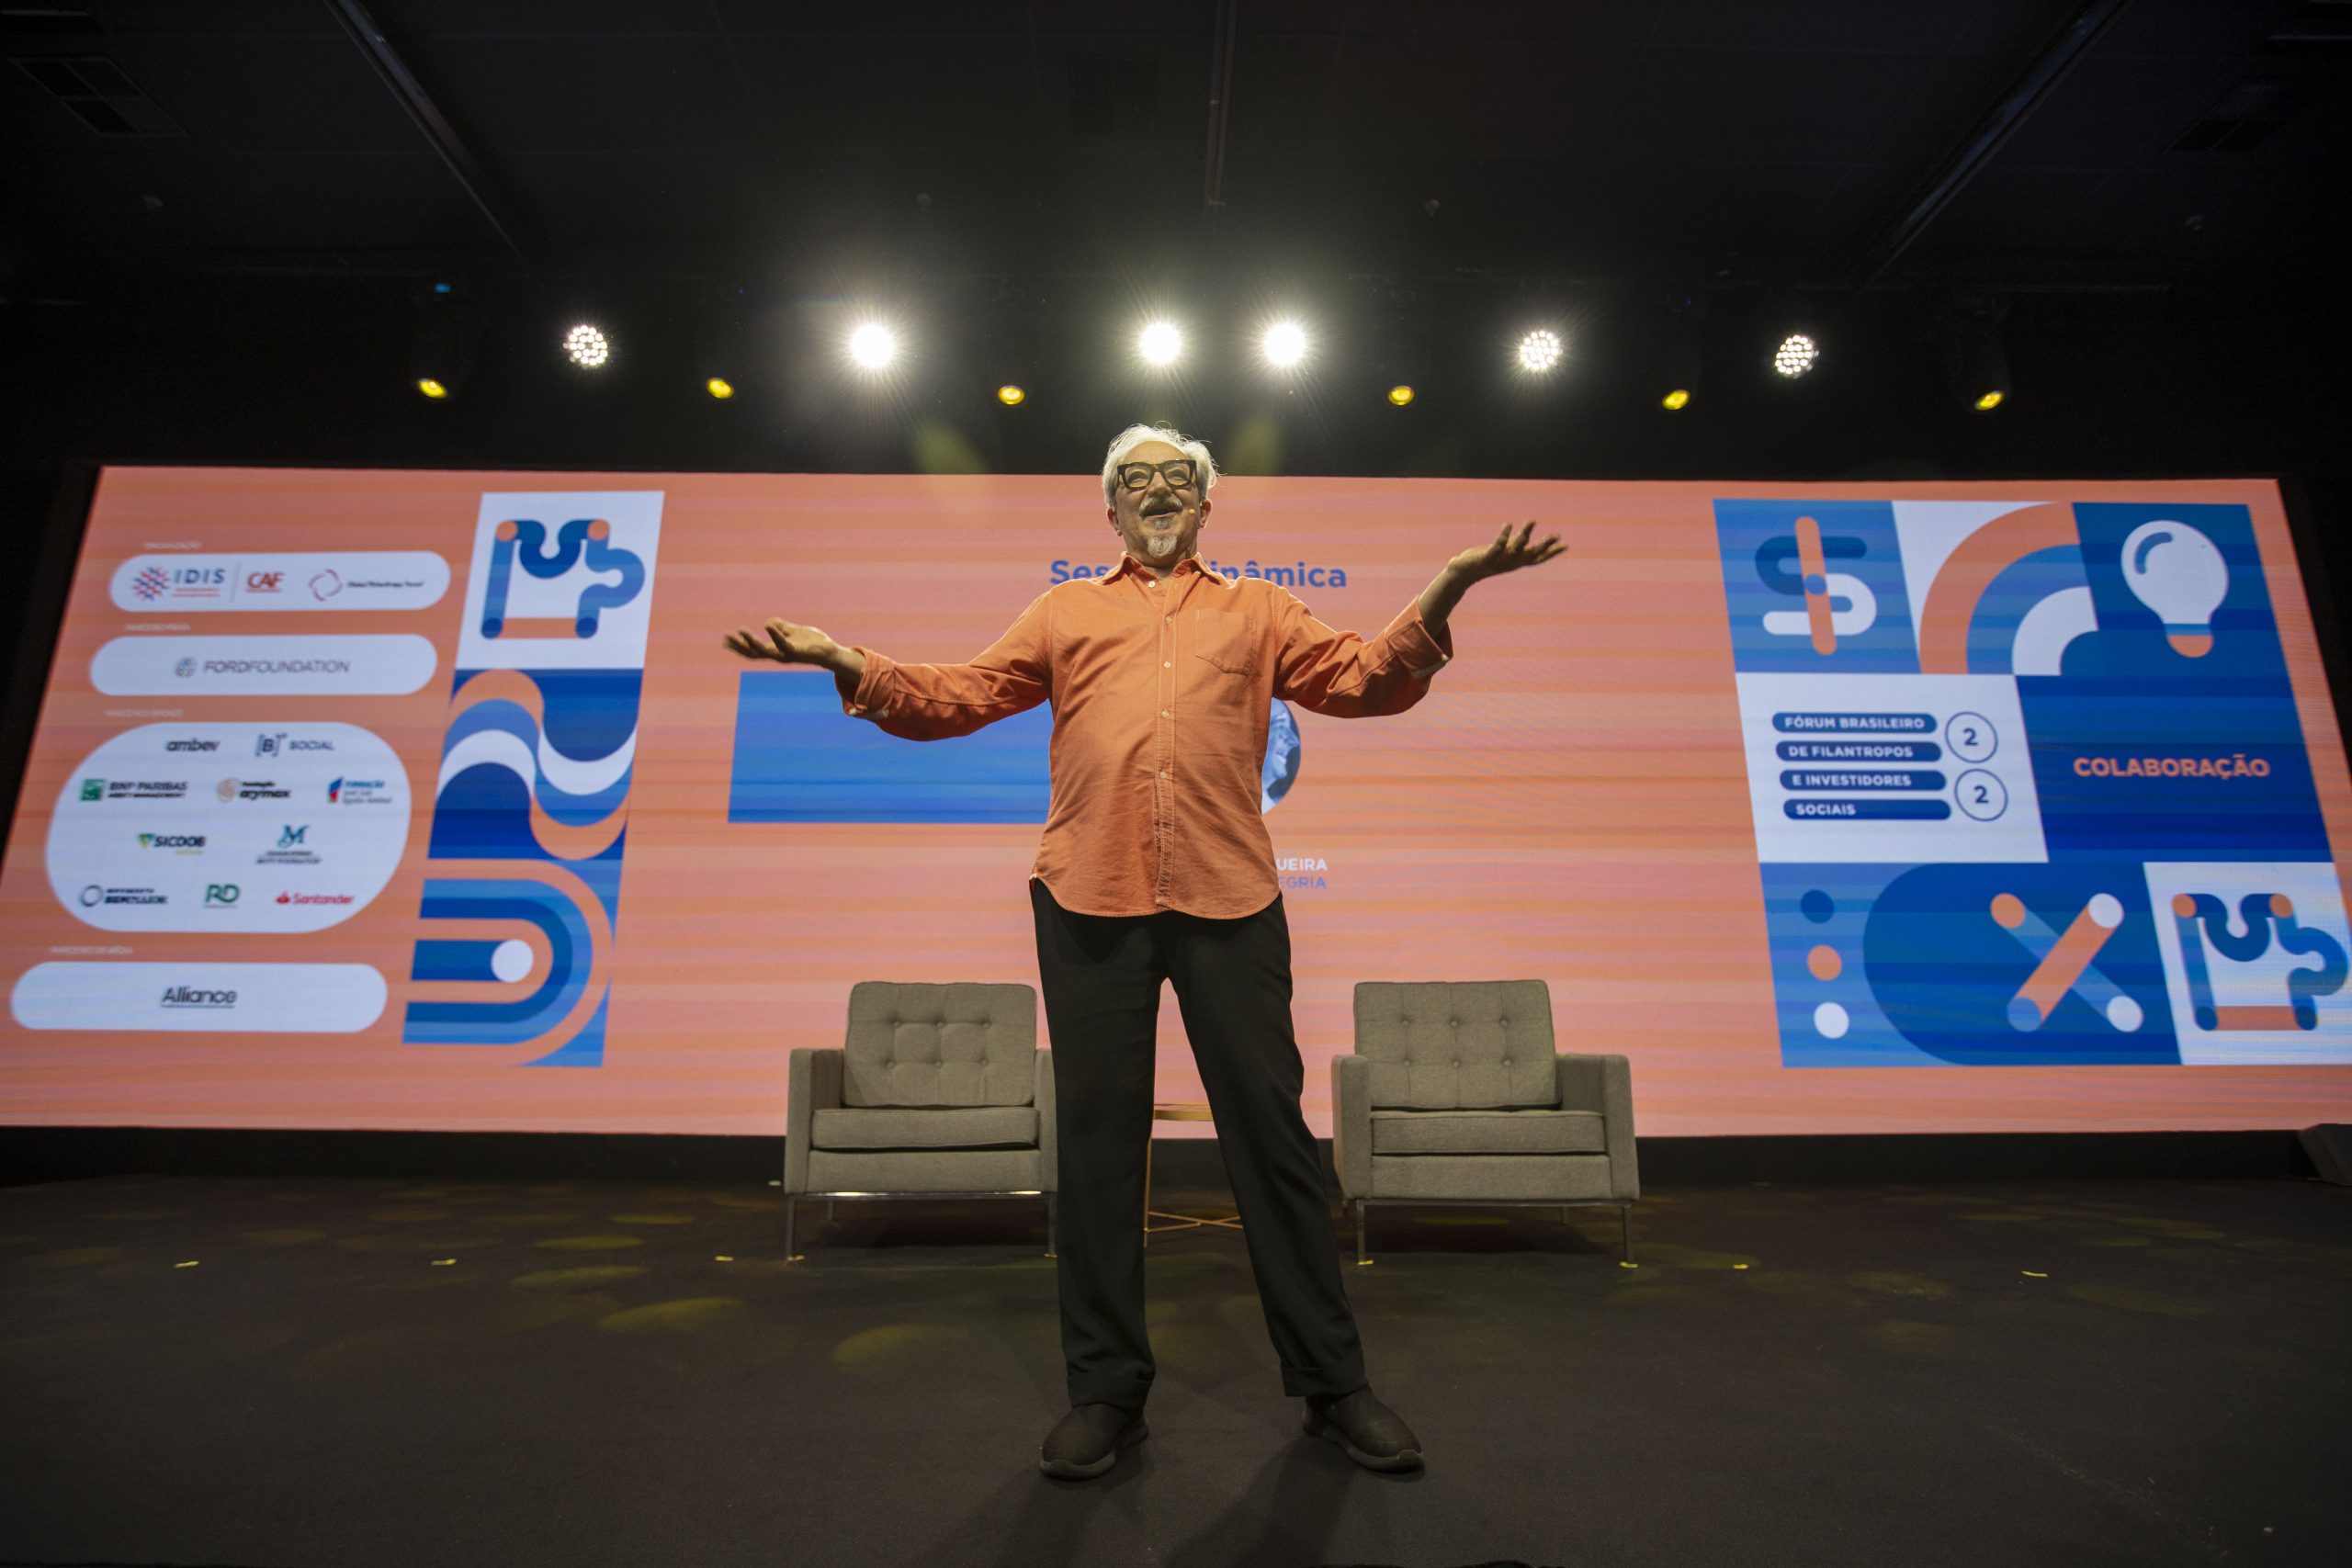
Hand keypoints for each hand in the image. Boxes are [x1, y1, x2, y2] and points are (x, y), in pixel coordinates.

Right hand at [724, 617, 841, 667]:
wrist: (829, 651)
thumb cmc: (811, 642)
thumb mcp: (793, 631)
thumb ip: (780, 626)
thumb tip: (768, 622)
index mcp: (775, 650)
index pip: (752, 650)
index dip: (738, 646)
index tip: (724, 640)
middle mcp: (778, 655)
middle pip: (753, 653)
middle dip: (738, 646)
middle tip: (725, 637)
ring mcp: (786, 654)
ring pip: (764, 650)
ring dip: (751, 641)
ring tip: (740, 630)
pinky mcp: (796, 651)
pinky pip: (783, 643)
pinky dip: (775, 635)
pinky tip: (767, 626)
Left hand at [1446, 521, 1564, 581]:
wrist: (1463, 573)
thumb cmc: (1486, 561)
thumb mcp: (1504, 554)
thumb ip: (1515, 547)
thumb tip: (1527, 540)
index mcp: (1517, 562)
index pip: (1538, 558)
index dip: (1552, 552)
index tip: (1566, 545)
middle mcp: (1511, 563)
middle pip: (1531, 554)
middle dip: (1544, 545)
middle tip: (1556, 535)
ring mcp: (1500, 561)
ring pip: (1516, 548)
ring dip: (1524, 535)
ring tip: (1532, 521)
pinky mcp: (1486, 558)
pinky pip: (1497, 546)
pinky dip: (1504, 536)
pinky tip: (1508, 524)